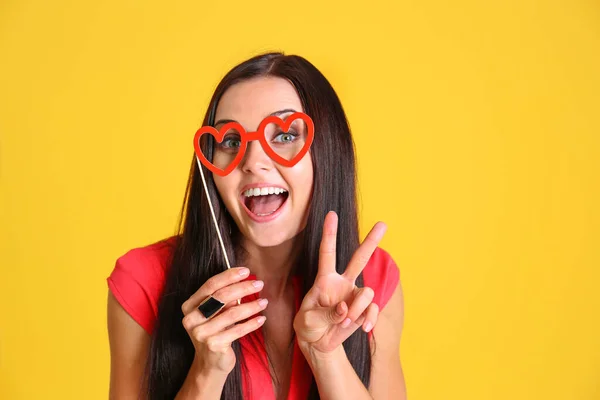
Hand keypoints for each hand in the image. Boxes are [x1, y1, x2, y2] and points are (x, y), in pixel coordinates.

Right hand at [180, 267, 267, 374]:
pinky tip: (262, 319)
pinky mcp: (213, 345)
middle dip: (243, 288)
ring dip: (251, 306)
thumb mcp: (215, 313)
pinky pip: (237, 330)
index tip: (246, 271)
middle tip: (259, 284)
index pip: (210, 285)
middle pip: (221, 297)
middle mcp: (191, 319)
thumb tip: (243, 280)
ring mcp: (201, 333)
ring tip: (264, 302)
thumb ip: (223, 298)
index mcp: (189, 306)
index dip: (229, 276)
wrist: (210, 363)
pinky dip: (251, 323)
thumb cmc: (215, 331)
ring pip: (232, 313)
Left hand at [293, 211, 385, 356]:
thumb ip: (325, 313)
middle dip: (371, 241)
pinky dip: (369, 319)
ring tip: (345, 322)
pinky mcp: (363, 310)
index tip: (331, 214)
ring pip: (366, 293)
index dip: (329, 233)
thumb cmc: (308, 326)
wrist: (318, 343)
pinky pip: (372, 310)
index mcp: (324, 279)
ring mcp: (354, 296)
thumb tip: (345, 308)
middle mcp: (342, 283)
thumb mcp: (307, 321)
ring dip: (357, 309)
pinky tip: (362, 328)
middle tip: (383, 223)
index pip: (327, 252)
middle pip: (359, 258)